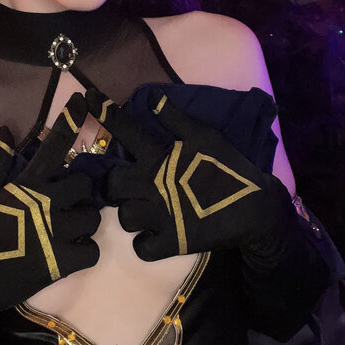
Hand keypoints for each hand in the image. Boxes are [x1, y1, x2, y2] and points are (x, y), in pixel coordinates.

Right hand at [0, 93, 99, 317]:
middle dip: (80, 193)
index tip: (83, 99)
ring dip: (84, 223)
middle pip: (85, 184)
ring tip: (68, 230)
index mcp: (26, 185)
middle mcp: (46, 203)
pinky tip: (71, 253)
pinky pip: (93, 249)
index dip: (70, 120)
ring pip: (93, 217)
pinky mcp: (64, 261)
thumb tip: (5, 129)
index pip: (54, 145)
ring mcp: (57, 232)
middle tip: (68, 204)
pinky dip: (86, 252)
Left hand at [85, 86, 295, 261]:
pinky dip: (145, 243)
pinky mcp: (170, 243)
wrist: (255, 208)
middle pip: (112, 184)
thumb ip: (177, 119)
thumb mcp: (206, 136)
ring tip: (147, 212)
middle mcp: (154, 185)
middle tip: (128, 187)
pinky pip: (140, 247)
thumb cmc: (229, 167)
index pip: (127, 131)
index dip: (106, 113)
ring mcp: (161, 216)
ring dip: (132, 215)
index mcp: (161, 158)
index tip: (90, 97)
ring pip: (124, 217)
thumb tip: (154, 98)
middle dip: (115, 186)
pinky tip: (154, 235)